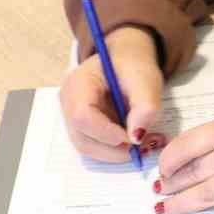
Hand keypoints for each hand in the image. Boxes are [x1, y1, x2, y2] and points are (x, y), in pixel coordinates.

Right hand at [60, 27, 165, 161]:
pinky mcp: (83, 127)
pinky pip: (95, 146)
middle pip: (82, 138)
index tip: (134, 139)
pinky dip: (116, 150)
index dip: (106, 133)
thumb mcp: (146, 79)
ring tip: (144, 144)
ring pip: (88, 147)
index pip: (82, 116)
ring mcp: (72, 117)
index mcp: (78, 83)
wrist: (127, 60)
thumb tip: (137, 137)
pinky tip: (136, 142)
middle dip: (114, 149)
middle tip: (144, 147)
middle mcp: (68, 102)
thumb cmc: (133, 65)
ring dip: (117, 153)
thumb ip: (145, 106)